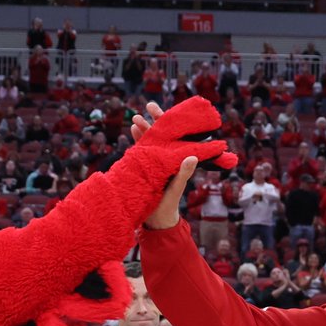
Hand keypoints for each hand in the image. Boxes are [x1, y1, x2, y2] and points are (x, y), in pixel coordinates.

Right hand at [129, 100, 214, 230]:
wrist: (156, 220)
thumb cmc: (169, 205)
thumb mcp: (176, 188)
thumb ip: (183, 173)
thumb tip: (193, 156)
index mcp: (179, 159)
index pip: (177, 135)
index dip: (173, 122)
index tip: (169, 110)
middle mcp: (168, 157)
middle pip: (163, 133)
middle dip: (157, 119)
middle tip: (150, 105)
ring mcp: (156, 161)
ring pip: (151, 140)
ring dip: (144, 128)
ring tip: (136, 117)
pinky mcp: (145, 166)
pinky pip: (141, 150)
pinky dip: (138, 140)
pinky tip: (133, 130)